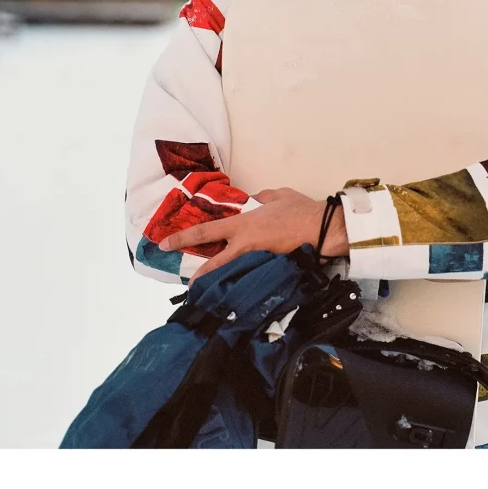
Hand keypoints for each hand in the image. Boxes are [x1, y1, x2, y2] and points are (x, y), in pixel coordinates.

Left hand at [159, 187, 347, 280]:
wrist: (322, 229)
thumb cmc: (300, 210)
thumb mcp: (277, 195)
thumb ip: (261, 198)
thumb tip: (253, 200)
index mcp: (242, 224)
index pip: (205, 232)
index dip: (183, 238)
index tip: (165, 244)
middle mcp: (244, 244)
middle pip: (214, 264)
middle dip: (198, 275)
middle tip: (186, 285)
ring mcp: (257, 259)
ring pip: (231, 273)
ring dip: (219, 282)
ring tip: (209, 293)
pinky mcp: (270, 269)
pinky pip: (251, 276)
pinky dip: (243, 282)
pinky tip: (239, 290)